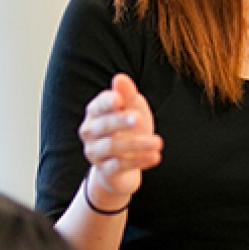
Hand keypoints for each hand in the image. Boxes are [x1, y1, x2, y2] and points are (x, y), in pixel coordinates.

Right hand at [79, 73, 162, 207]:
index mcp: (95, 112)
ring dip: (137, 144)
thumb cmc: (128, 130)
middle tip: (139, 119)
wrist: (124, 165)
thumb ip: (128, 95)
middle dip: (121, 121)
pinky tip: (155, 156)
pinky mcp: (104, 171)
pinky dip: (139, 161)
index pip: (99, 105)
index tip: (119, 100)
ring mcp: (95, 152)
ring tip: (158, 142)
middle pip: (104, 125)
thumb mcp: (133, 110)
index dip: (108, 102)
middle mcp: (90, 131)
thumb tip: (120, 78)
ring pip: (112, 146)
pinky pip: (119, 166)